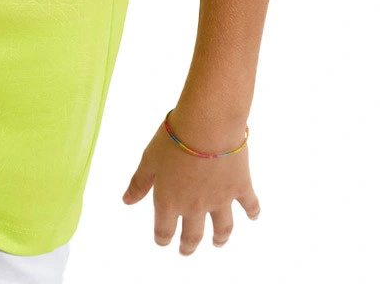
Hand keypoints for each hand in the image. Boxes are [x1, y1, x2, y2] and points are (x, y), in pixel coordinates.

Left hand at [121, 113, 260, 254]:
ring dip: (220, 238)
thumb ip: (139, 183)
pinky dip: (253, 212)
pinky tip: (253, 217)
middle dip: (188, 245)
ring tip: (218, 243)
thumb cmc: (172, 141)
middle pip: (193, 233)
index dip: (162, 237)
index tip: (163, 242)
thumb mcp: (148, 160)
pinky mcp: (240, 188)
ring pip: (222, 227)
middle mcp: (195, 206)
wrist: (206, 128)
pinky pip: (249, 205)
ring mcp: (220, 200)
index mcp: (170, 200)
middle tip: (186, 251)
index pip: (165, 229)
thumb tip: (126, 201)